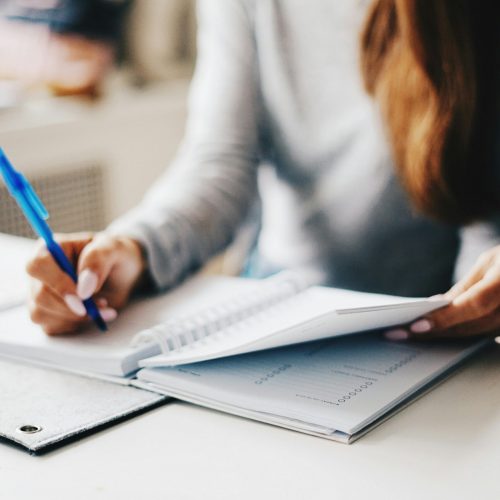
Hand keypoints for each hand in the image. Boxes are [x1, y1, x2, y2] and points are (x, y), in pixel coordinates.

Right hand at [26, 232, 146, 334]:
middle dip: (73, 306)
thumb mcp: (114, 248)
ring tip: (102, 305)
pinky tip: (93, 314)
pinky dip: (76, 324)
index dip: (58, 283)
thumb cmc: (115, 255)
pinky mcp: (48, 312)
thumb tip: (84, 287)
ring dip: (76, 317)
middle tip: (102, 303)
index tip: (83, 296)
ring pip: (42, 313)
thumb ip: (97, 260)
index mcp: (51, 248)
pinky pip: (51, 326)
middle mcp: (41, 271)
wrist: (123, 273)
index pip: (38, 265)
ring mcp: (41, 293)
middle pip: (40, 295)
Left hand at [385, 245, 499, 340]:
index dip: (445, 317)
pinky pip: (484, 336)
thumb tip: (438, 305)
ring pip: (476, 335)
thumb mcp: (491, 261)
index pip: (474, 304)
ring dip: (442, 337)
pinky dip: (459, 335)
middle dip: (432, 331)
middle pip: (471, 326)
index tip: (416, 326)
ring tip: (408, 335)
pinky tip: (436, 334)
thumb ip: (467, 286)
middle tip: (398, 333)